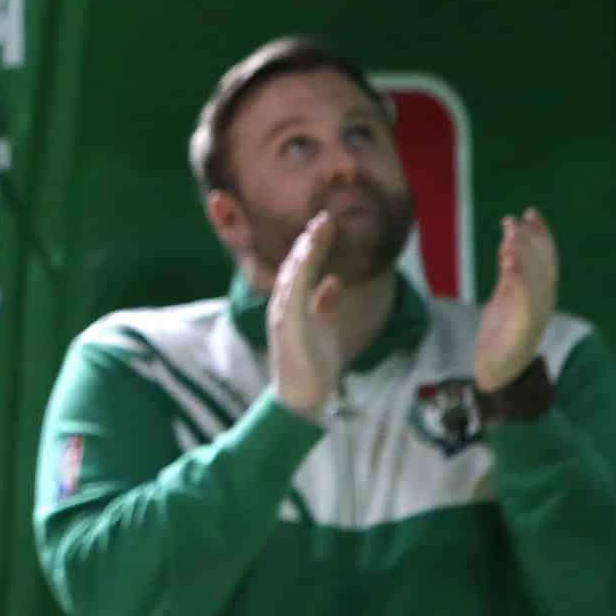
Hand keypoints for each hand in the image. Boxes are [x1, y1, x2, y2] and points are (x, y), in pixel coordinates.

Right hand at [268, 214, 350, 420]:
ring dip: (305, 255)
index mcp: (290, 304)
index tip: (325, 223)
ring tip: (318, 233)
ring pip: (292, 278)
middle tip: (324, 218)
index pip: (299, 268)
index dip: (311, 246)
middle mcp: (281, 306)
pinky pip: (294, 299)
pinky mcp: (288, 330)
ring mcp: (282, 317)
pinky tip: (315, 266)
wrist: (300, 397)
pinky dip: (302, 280)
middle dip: (308, 242)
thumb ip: (325, 304)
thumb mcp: (324, 327)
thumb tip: (334, 281)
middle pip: (293, 267)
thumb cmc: (313, 363)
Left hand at [475, 209, 558, 391]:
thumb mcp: (503, 299)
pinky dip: (518, 276)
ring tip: (512, 231)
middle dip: (531, 238)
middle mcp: (542, 301)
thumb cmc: (501, 337)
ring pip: (534, 277)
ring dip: (524, 252)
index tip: (530, 213)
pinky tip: (509, 260)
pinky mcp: (524, 326)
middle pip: (541, 263)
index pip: (543, 258)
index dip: (539, 235)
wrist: (498, 373)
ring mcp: (535, 314)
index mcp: (538, 295)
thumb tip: (509, 248)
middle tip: (518, 217)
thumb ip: (509, 276)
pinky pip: (523, 297)